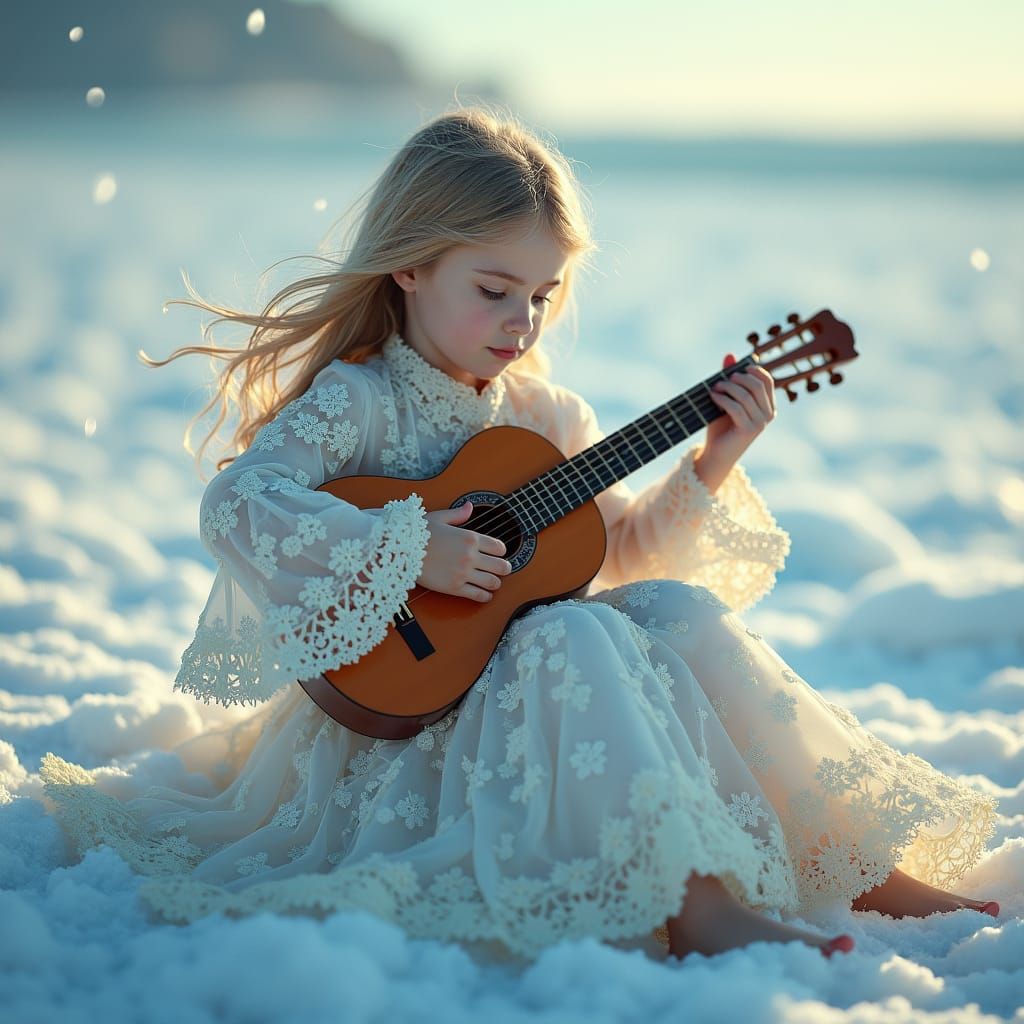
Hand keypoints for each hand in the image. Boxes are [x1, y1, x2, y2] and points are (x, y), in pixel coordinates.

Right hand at [416, 501, 511, 602]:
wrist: (400, 549)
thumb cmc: (416, 533)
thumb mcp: (439, 518)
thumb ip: (457, 514)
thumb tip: (469, 507)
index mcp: (469, 537)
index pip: (499, 547)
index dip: (501, 552)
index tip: (497, 554)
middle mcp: (470, 555)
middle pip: (502, 566)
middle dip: (504, 569)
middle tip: (501, 570)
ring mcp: (463, 572)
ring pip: (493, 582)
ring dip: (495, 583)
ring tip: (492, 582)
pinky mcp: (454, 588)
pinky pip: (478, 595)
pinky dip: (485, 596)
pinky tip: (484, 594)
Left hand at [696, 354, 775, 493]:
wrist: (715, 453)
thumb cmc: (721, 426)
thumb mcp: (726, 399)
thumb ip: (729, 378)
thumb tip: (729, 355)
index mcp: (767, 406)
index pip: (767, 380)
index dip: (752, 370)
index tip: (734, 370)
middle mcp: (768, 414)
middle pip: (756, 385)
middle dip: (737, 378)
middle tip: (720, 380)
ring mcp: (760, 423)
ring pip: (745, 395)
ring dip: (727, 387)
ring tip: (714, 388)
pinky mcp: (748, 430)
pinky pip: (736, 407)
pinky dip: (723, 399)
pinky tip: (712, 396)